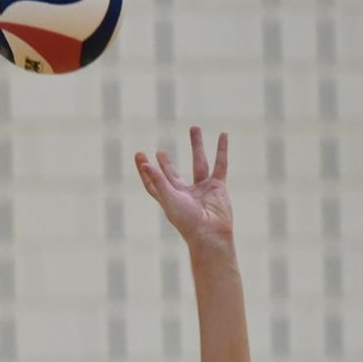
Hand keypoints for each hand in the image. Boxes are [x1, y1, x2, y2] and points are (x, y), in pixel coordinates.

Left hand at [135, 126, 231, 248]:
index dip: (145, 171)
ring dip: (196, 146)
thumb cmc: (187, 221)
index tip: (139, 155)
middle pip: (172, 175)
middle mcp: (184, 194)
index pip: (153, 183)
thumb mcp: (170, 199)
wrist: (211, 233)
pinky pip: (220, 165)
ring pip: (199, 163)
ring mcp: (202, 189)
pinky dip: (222, 150)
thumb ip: (158, 181)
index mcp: (169, 198)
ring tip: (194, 127)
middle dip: (166, 164)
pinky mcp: (218, 187)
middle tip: (160, 151)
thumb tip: (145, 164)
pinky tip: (223, 135)